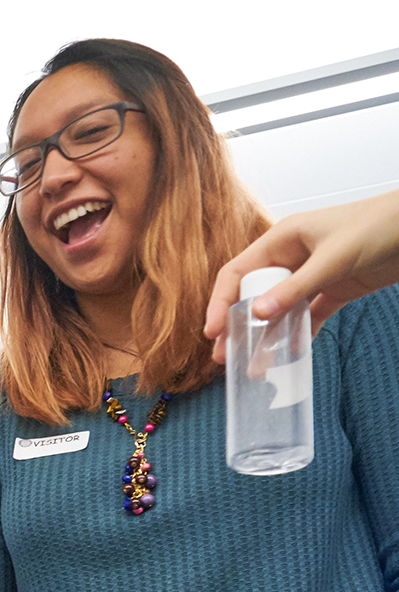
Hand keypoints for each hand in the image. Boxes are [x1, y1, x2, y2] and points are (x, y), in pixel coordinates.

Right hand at [205, 188, 398, 362]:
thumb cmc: (379, 227)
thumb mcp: (332, 259)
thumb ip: (295, 287)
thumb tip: (257, 314)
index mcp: (282, 239)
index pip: (238, 273)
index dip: (221, 302)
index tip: (213, 331)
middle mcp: (292, 257)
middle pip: (254, 294)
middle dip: (239, 325)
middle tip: (226, 355)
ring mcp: (313, 274)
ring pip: (281, 308)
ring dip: (267, 335)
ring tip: (254, 364)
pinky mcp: (335, 288)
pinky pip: (310, 314)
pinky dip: (301, 333)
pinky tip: (291, 353)